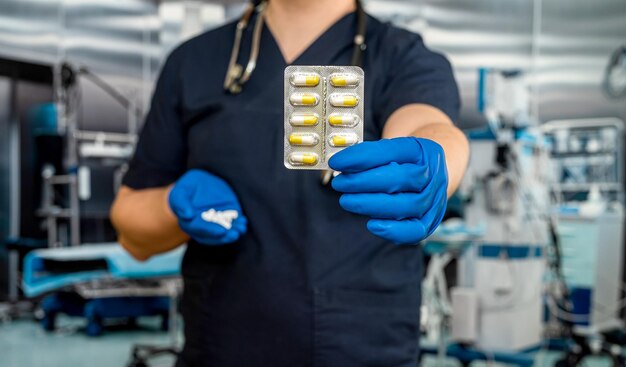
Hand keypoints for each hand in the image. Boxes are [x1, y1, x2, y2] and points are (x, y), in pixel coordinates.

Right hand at [168, 169, 246, 244]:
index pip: (199, 229)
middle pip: (213, 234)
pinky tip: (244, 222)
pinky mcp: (226, 218)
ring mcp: (216, 224)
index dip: (210, 230)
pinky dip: (239, 224)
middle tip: (234, 234)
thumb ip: (181, 203)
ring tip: (241, 229)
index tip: (221, 231)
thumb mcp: (181, 192)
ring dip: (234, 231)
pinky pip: (233, 224)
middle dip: (225, 235)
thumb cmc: (187, 188)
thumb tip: (188, 215)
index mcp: (189, 223)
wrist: (200, 184)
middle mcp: (203, 227)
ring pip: (224, 232)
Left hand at [329, 137, 447, 243]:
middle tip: (340, 183)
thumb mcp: (392, 149)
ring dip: (372, 205)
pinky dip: (393, 230)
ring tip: (347, 201)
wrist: (431, 172)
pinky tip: (371, 224)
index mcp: (421, 150)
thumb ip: (370, 156)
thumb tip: (340, 165)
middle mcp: (432, 173)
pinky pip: (415, 231)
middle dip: (364, 182)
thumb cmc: (404, 162)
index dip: (362, 157)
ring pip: (408, 205)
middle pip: (401, 179)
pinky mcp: (430, 221)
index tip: (337, 162)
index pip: (392, 151)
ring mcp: (434, 198)